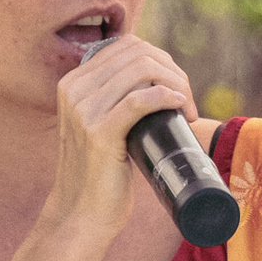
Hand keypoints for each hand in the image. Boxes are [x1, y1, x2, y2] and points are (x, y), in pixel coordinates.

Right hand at [47, 32, 199, 238]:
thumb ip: (116, 101)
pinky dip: (166, 96)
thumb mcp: (100, 126)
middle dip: (173, 70)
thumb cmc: (100, 174)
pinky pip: (140, 100)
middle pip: (137, 54)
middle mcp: (74, 90)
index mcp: (73, 82)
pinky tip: (180, 105)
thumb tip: (160, 82)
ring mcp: (83, 110)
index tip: (177, 86)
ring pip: (142, 71)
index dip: (160, 59)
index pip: (126, 46)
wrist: (81, 214)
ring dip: (176, 83)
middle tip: (188, 100)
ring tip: (187, 109)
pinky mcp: (98, 133)